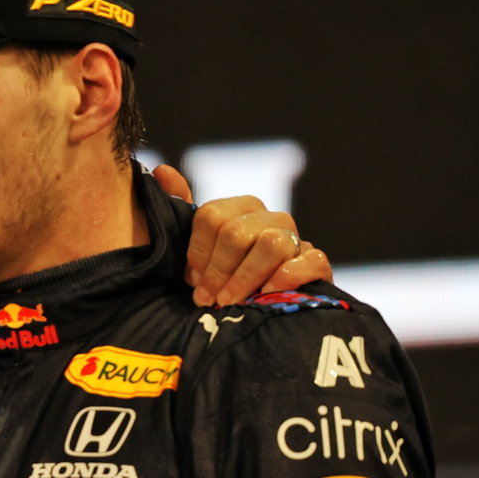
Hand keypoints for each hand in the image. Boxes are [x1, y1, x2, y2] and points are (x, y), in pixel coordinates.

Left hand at [153, 164, 332, 306]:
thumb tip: (161, 171)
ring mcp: (296, 238)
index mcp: (240, 210)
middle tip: (205, 298)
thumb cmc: (224, 276)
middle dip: (217, 270)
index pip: (212, 216)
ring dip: (245, 278)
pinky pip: (311, 260)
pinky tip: (266, 294)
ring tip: (228, 303)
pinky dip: (287, 278)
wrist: (262, 306)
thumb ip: (181, 209)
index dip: (198, 251)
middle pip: (238, 232)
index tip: (190, 279)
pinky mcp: (317, 262)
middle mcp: (270, 218)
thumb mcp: (197, 247)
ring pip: (272, 244)